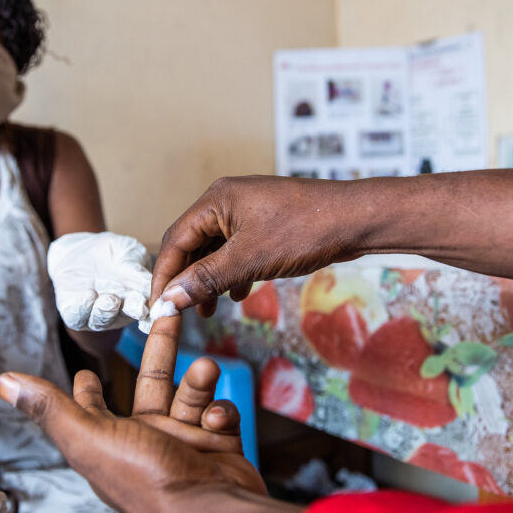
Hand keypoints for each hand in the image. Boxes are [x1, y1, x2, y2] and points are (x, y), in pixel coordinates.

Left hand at [0, 316, 288, 512]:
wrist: (208, 510)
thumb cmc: (145, 479)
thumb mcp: (87, 435)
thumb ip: (49, 406)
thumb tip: (3, 381)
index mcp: (112, 439)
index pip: (95, 408)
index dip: (88, 390)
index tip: (86, 372)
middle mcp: (148, 439)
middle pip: (153, 383)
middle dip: (162, 347)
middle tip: (169, 314)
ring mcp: (185, 443)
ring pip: (191, 395)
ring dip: (198, 380)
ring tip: (205, 369)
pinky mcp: (219, 447)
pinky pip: (221, 415)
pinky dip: (221, 411)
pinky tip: (215, 419)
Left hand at [47, 231, 152, 330]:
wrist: (80, 249)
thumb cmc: (111, 251)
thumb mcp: (127, 252)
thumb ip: (137, 267)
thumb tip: (154, 283)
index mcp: (136, 299)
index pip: (143, 309)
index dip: (144, 309)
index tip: (144, 305)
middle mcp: (117, 312)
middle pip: (121, 319)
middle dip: (124, 312)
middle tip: (119, 301)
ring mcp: (94, 314)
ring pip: (99, 321)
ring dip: (103, 312)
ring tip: (104, 298)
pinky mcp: (73, 312)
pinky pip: (76, 316)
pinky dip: (81, 308)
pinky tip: (87, 295)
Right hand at [152, 176, 363, 315]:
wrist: (355, 219)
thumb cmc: (305, 230)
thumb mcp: (250, 259)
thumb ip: (207, 279)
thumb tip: (170, 298)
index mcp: (216, 200)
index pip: (175, 240)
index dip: (164, 275)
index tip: (157, 306)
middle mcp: (226, 200)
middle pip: (192, 244)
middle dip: (186, 279)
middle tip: (180, 312)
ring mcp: (246, 211)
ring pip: (214, 249)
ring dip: (209, 280)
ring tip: (208, 310)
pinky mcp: (264, 223)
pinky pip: (236, 249)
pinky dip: (232, 273)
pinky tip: (238, 294)